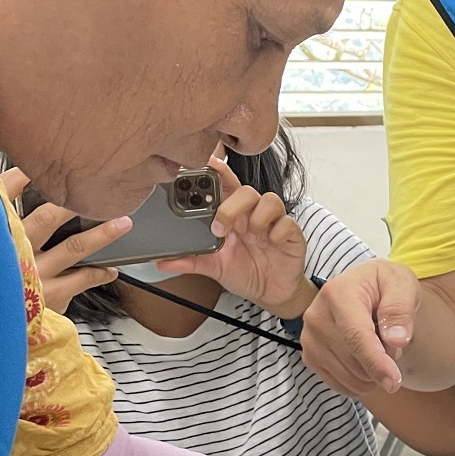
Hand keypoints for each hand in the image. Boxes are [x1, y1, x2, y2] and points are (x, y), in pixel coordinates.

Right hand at [0, 167, 131, 313]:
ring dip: (102, 234)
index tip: (43, 165)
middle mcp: (15, 251)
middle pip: (47, 218)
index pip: (6, 196)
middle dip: (76, 202)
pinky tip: (112, 269)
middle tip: (99, 188)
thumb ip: (6, 224)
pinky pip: (84, 279)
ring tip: (123, 223)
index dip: (24, 177)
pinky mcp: (53, 295)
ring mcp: (36, 274)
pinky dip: (101, 272)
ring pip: (75, 247)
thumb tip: (21, 195)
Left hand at [156, 156, 315, 318]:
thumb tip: (162, 262)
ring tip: (253, 235)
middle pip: (246, 191)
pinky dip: (278, 232)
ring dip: (257, 217)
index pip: (226, 186)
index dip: (219, 171)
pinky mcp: (292, 234)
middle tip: (220, 228)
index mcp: (234, 216)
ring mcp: (273, 223)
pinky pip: (288, 223)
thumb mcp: (214, 267)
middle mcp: (253, 214)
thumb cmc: (244, 272)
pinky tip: (272, 243)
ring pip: (269, 200)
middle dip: (231, 206)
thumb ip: (190, 261)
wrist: (271, 293)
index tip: (207, 162)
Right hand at [302, 259, 421, 396]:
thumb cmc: (386, 286)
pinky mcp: (310, 357)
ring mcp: (310, 339)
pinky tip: (367, 361)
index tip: (394, 382)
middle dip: (383, 363)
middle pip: (354, 361)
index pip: (356, 336)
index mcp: (338, 293)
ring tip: (378, 346)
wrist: (367, 289)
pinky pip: (341, 385)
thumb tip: (396, 340)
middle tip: (392, 341)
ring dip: (373, 373)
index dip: (376, 362)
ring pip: (349, 377)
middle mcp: (316, 316)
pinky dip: (361, 382)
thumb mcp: (402, 285)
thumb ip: (400, 310)